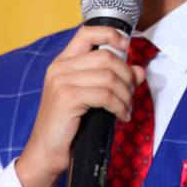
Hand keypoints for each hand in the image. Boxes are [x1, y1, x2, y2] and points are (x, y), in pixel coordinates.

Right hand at [14, 26, 143, 186]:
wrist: (46, 153)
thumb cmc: (69, 126)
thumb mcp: (93, 97)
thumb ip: (114, 80)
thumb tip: (139, 70)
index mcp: (64, 62)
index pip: (87, 32)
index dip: (110, 34)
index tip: (126, 45)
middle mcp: (60, 67)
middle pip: (107, 57)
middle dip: (127, 76)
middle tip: (130, 94)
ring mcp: (61, 81)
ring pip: (109, 76)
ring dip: (125, 94)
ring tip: (125, 108)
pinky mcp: (66, 98)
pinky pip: (105, 95)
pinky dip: (119, 106)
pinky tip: (121, 116)